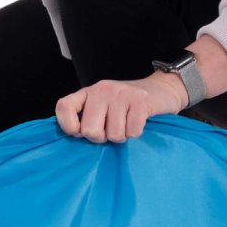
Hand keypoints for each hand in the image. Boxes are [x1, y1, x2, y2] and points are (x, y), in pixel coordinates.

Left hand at [54, 70, 188, 142]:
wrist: (162, 89)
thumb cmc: (127, 106)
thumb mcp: (103, 107)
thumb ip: (87, 118)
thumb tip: (76, 136)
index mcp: (88, 92)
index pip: (64, 107)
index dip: (69, 126)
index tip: (80, 133)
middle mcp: (102, 89)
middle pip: (90, 131)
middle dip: (102, 137)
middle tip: (112, 129)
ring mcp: (121, 94)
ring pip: (114, 135)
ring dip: (122, 136)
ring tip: (127, 123)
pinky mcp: (140, 101)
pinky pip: (132, 132)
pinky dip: (136, 133)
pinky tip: (138, 122)